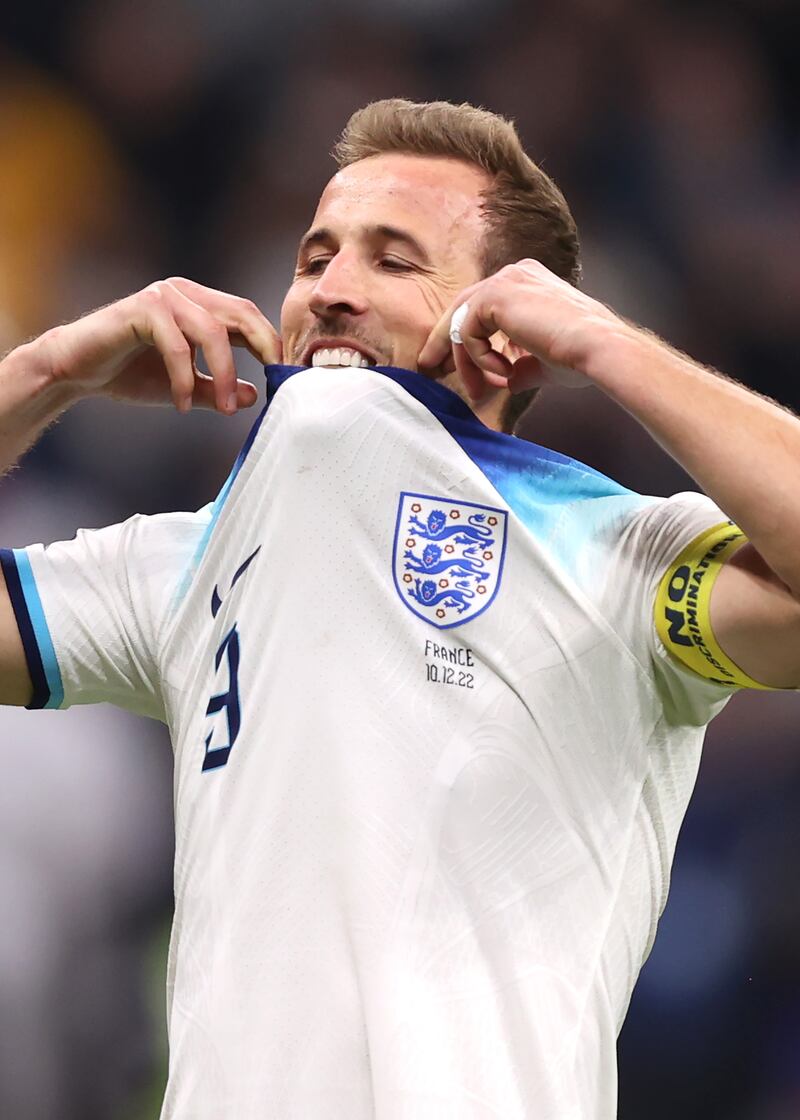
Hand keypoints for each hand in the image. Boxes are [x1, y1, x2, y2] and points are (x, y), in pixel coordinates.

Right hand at [33, 277, 280, 413]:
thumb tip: (253, 396)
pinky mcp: (142, 308)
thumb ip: (217, 389)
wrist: (76, 371)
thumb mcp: (184, 388)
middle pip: (241, 314)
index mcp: (200, 305)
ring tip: (225, 410)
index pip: (249, 318)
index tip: (283, 381)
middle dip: (262, 352)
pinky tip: (181, 405)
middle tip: (270, 390)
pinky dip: (184, 379)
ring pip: (212, 332)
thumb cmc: (129, 374)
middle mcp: (185, 293)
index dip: (271, 346)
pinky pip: (178, 346)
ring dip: (224, 375)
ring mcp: (164, 297)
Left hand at [418, 259, 623, 401]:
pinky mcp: (496, 294)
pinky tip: (502, 374)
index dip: (465, 339)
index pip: (482, 308)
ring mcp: (505, 280)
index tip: (456, 369)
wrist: (596, 349)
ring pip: (462, 321)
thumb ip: (521, 366)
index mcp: (527, 283)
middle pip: (463, 308)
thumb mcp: (544, 363)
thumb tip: (507, 382)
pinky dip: (477, 358)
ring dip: (464, 361)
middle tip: (429, 369)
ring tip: (477, 390)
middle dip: (445, 342)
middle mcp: (515, 273)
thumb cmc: (579, 357)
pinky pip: (467, 330)